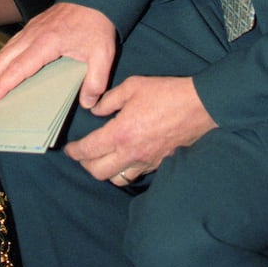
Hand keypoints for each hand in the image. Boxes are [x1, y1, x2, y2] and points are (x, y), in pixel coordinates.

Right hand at [0, 3, 117, 109]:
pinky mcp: (34, 26)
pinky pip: (12, 44)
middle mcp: (33, 35)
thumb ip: (96, 81)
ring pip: (5, 51)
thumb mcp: (103, 54)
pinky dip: (3, 59)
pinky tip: (3, 69)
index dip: (2, 85)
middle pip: (4, 60)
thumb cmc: (97, 24)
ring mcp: (31, 29)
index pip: (18, 68)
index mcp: (46, 43)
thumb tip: (87, 103)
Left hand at [67, 75, 215, 185]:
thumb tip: (95, 110)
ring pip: (117, 179)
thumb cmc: (165, 93)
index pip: (89, 151)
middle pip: (98, 172)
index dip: (74, 152)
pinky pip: (135, 175)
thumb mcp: (132, 86)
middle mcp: (131, 153)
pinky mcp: (158, 164)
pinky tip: (124, 159)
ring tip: (102, 159)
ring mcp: (146, 162)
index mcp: (120, 134)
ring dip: (105, 171)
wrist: (198, 106)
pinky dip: (124, 171)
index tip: (69, 150)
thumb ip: (109, 100)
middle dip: (85, 165)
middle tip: (82, 155)